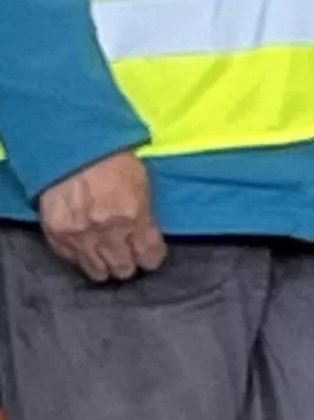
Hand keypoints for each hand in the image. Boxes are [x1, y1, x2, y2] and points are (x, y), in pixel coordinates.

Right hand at [36, 152, 163, 281]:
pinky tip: (87, 249)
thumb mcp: (141, 185)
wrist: (71, 148)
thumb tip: (144, 236)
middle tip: (128, 258)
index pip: (148, 254)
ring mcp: (79, 236)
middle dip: (128, 265)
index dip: (151, 258)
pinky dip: (81, 257)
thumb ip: (143, 215)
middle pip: (122, 268)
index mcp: (133, 216)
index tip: (149, 257)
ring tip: (108, 259)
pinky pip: (72, 260)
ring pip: (97, 271)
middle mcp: (106, 231)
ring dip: (105, 266)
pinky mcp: (56, 236)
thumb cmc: (113, 160)